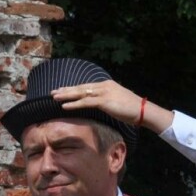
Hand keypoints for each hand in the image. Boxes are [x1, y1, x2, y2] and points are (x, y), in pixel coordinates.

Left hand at [50, 79, 173, 132]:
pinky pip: (85, 102)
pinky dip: (74, 104)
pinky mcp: (104, 101)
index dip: (73, 89)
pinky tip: (64, 106)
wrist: (142, 110)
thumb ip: (107, 100)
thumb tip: (99, 104)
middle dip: (66, 90)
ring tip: (54, 97)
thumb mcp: (117, 102)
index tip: (62, 90)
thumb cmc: (131, 109)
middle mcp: (103, 86)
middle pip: (81, 88)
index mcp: (106, 85)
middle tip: (53, 92)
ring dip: (67, 95)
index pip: (86, 86)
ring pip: (81, 93)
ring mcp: (103, 92)